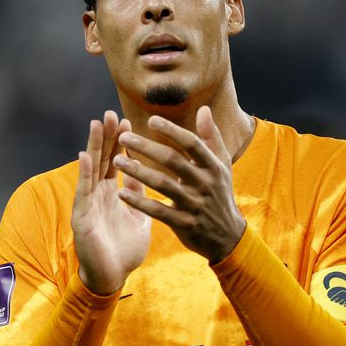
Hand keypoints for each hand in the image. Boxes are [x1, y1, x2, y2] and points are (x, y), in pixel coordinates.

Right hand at [73, 111, 151, 294]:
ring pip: (91, 170)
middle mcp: (98, 195)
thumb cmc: (124, 250)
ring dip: (94, 147)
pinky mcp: (82, 218)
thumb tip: (147, 174)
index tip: (128, 121)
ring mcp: (88, 204)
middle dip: (107, 137)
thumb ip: (140, 194)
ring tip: (97, 125)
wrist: (113, 277)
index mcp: (112, 194)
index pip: (116, 162)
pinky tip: (85, 157)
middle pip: (102, 159)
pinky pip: (84, 193)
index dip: (121, 143)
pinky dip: (85, 174)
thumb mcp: (138, 216)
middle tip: (111, 113)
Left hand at [113, 106, 245, 262]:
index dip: (172, 131)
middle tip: (123, 137)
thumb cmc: (220, 194)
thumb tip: (203, 109)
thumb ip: (211, 138)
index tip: (151, 120)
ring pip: (162, 184)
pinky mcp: (184, 224)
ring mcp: (195, 205)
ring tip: (117, 161)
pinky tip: (122, 192)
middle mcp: (205, 184)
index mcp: (214, 166)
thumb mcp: (222, 166)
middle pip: (173, 161)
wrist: (228, 236)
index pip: (192, 143)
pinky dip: (139, 202)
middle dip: (146, 147)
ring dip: (138, 172)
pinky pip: (158, 211)